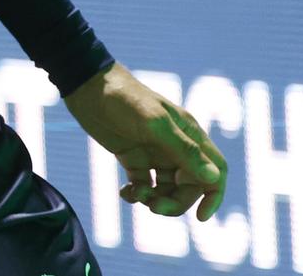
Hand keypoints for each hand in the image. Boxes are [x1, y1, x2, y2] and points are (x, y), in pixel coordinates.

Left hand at [64, 62, 226, 220]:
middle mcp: (176, 147)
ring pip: (166, 190)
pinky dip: (137, 194)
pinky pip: (144, 185)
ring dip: (155, 199)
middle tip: (153, 206)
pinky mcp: (133, 157)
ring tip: (135, 193)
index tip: (200, 217)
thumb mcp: (155, 124)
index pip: (215, 172)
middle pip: (189, 187)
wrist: (86, 86)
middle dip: (175, 202)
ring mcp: (154, 153)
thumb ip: (184, 150)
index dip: (213, 196)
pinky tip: (125, 192)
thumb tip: (214, 178)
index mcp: (190, 135)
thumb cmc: (124, 98)